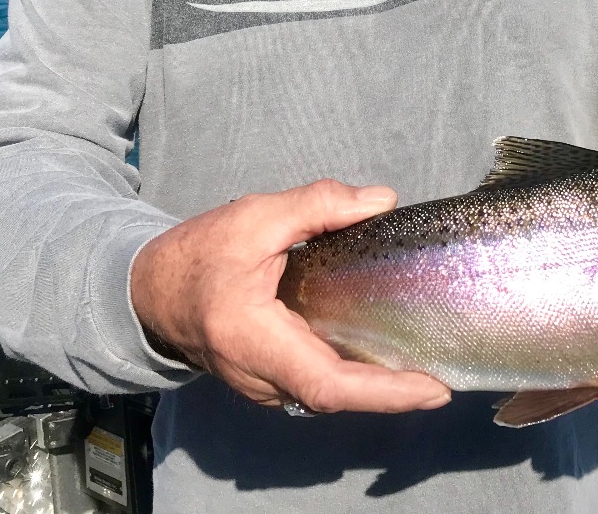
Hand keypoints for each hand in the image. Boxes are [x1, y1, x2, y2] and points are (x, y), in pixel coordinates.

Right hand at [130, 180, 450, 414]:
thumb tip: (382, 201)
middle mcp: (261, 377)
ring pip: (329, 394)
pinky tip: (388, 354)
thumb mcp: (256, 216)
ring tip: (428, 360)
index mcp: (255, 339)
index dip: (384, 393)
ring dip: (379, 385)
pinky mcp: (270, 378)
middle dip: (395, 391)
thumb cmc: (199, 254)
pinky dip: (357, 376)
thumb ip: (320, 205)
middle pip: (337, 395)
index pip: (327, 384)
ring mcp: (264, 385)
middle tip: (447, 369)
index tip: (431, 389)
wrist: (150, 290)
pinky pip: (319, 383)